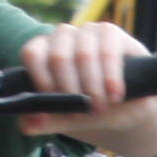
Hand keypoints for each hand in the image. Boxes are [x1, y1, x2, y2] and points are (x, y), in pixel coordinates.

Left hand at [17, 22, 156, 156]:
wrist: (129, 112)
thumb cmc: (92, 111)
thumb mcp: (69, 120)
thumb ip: (47, 121)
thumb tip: (26, 124)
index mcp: (44, 54)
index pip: (32, 54)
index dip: (42, 79)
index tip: (55, 104)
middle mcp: (63, 39)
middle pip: (58, 56)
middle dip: (71, 90)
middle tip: (83, 113)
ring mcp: (86, 32)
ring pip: (83, 55)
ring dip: (92, 87)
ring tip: (101, 108)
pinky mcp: (111, 33)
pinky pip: (107, 51)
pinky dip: (110, 78)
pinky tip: (115, 95)